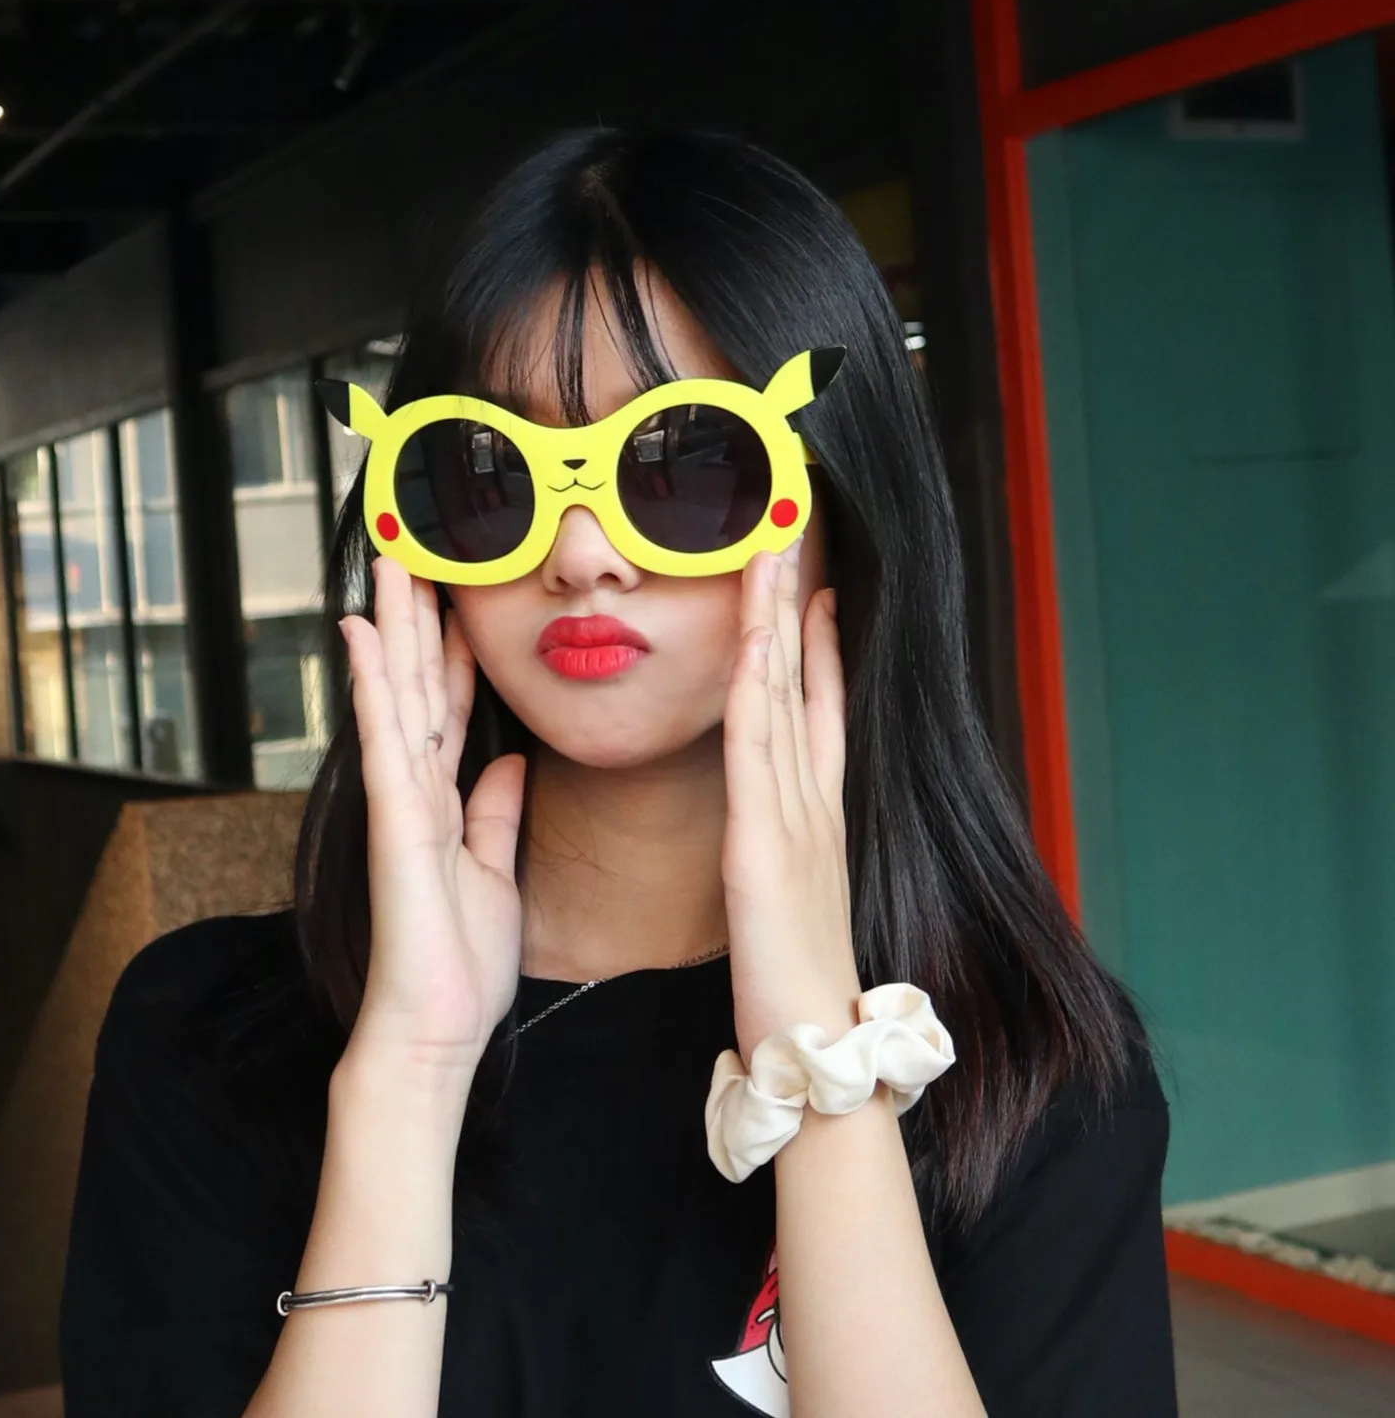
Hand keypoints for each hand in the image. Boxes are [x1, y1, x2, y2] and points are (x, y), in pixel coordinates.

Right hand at [338, 556, 526, 1079]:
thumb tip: (508, 764)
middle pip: (420, 685)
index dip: (456, 653)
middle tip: (414, 552)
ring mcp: (401, 801)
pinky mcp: (395, 820)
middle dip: (420, 619)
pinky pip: (385, 739)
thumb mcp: (494, 870)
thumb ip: (495, 814)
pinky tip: (365, 633)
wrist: (436, 1027)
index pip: (452, 708)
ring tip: (389, 563)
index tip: (461, 600)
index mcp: (447, 800)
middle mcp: (418, 789)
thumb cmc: (461, 960)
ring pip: (398, 695)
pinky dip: (375, 683)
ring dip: (395, 627)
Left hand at [722, 540, 859, 1064]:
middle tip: (792, 535)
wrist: (816, 1042)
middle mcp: (813, 800)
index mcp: (816, 811)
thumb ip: (784, 846)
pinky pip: (758, 747)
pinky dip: (761, 686)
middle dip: (797, 603)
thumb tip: (773, 822)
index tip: (813, 587)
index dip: (816, 643)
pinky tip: (759, 636)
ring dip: (778, 619)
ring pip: (781, 697)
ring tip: (775, 553)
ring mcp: (795, 816)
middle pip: (803, 681)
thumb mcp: (791, 892)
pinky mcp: (765, 844)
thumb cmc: (796, 976)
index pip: (818, 707)